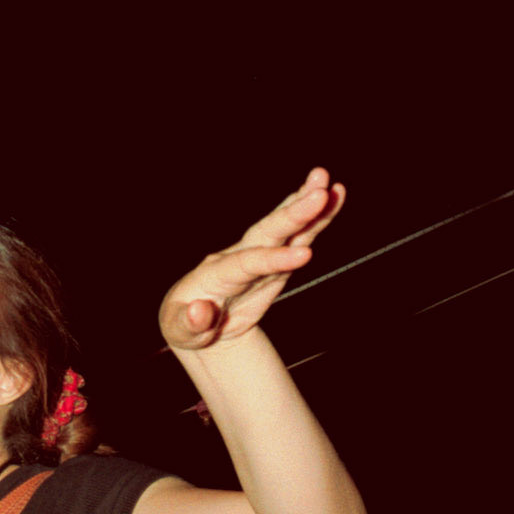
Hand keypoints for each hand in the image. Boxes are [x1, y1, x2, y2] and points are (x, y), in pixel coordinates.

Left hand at [159, 169, 344, 350]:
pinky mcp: (275, 262)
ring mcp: (257, 255)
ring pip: (283, 228)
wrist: (196, 319)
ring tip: (328, 182)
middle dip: (293, 214)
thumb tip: (200, 312)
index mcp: (215, 273)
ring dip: (305, 204)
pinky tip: (333, 200)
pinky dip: (316, 221)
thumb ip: (189, 323)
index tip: (304, 255)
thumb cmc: (185, 324)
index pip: (246, 262)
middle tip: (320, 192)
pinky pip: (297, 239)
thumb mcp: (180, 331)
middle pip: (266, 233)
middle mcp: (238, 257)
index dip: (273, 258)